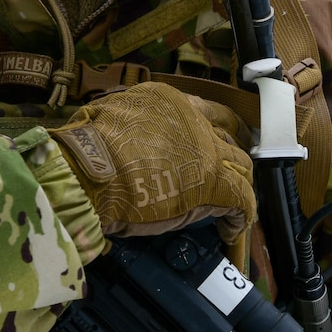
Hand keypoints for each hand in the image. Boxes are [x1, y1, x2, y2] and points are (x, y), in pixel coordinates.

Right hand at [48, 82, 255, 243]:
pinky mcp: (215, 183)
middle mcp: (193, 120)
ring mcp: (207, 151)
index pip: (204, 111)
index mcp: (167, 102)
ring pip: (242, 165)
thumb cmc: (88, 149)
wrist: (91, 170)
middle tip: (234, 170)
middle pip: (229, 136)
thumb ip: (128, 124)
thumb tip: (123, 137)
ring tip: (236, 203)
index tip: (214, 139)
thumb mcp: (108, 119)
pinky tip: (231, 230)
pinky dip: (240, 216)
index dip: (214, 127)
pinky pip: (242, 198)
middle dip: (234, 152)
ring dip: (241, 184)